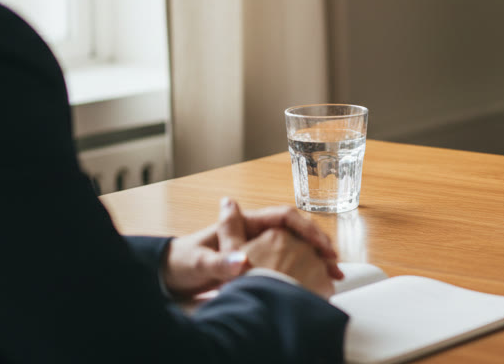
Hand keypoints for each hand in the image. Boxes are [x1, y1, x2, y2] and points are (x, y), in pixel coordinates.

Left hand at [161, 198, 342, 296]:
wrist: (168, 277)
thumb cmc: (181, 263)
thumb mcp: (197, 263)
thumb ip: (218, 263)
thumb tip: (241, 261)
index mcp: (245, 223)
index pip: (285, 216)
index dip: (307, 228)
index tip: (321, 244)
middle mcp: (255, 233)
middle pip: (297, 232)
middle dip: (319, 245)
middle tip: (334, 264)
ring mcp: (259, 248)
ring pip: (297, 248)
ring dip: (316, 260)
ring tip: (332, 277)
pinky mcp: (258, 265)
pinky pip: (289, 264)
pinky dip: (306, 272)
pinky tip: (315, 286)